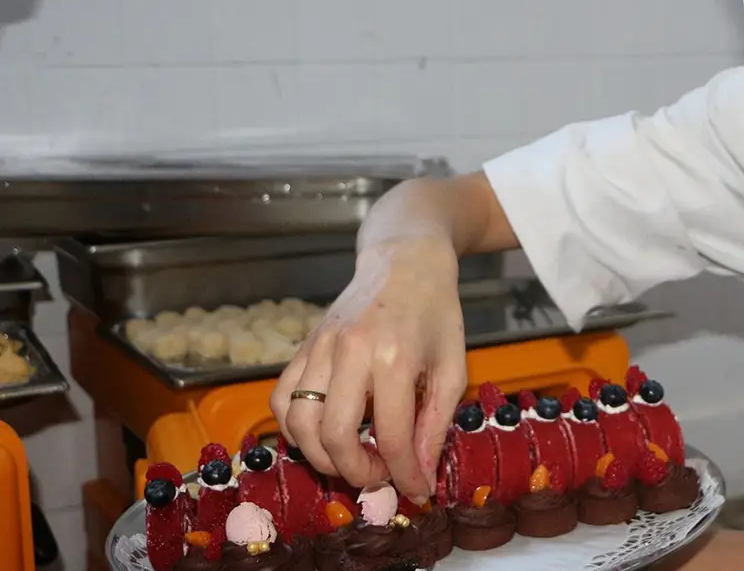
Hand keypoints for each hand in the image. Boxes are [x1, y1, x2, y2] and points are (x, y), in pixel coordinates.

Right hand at [271, 237, 467, 501]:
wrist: (405, 262)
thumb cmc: (436, 313)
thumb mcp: (452, 368)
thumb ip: (436, 424)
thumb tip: (419, 474)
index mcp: (395, 358)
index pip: (392, 435)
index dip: (404, 474)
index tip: (415, 491)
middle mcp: (350, 352)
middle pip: (334, 435)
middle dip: (355, 472)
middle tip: (379, 476)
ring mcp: (320, 347)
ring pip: (299, 422)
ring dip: (321, 456)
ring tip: (351, 460)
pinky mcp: (303, 346)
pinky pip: (282, 399)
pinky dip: (295, 429)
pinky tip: (322, 435)